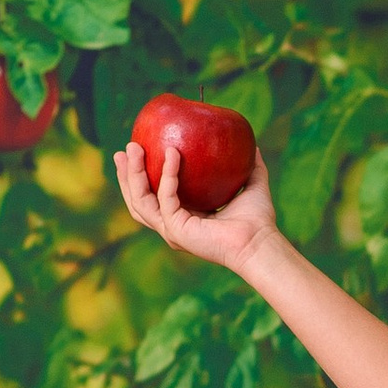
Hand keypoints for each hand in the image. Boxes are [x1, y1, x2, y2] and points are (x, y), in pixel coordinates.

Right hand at [113, 131, 278, 276]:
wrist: (260, 242)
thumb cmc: (258, 221)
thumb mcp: (251, 185)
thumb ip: (249, 166)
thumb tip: (254, 145)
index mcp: (184, 218)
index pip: (154, 197)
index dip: (141, 176)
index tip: (138, 150)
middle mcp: (173, 226)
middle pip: (138, 200)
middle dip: (127, 174)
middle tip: (127, 147)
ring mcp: (172, 230)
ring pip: (141, 201)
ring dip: (134, 174)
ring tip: (134, 148)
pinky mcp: (176, 230)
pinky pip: (166, 198)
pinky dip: (167, 175)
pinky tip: (173, 154)